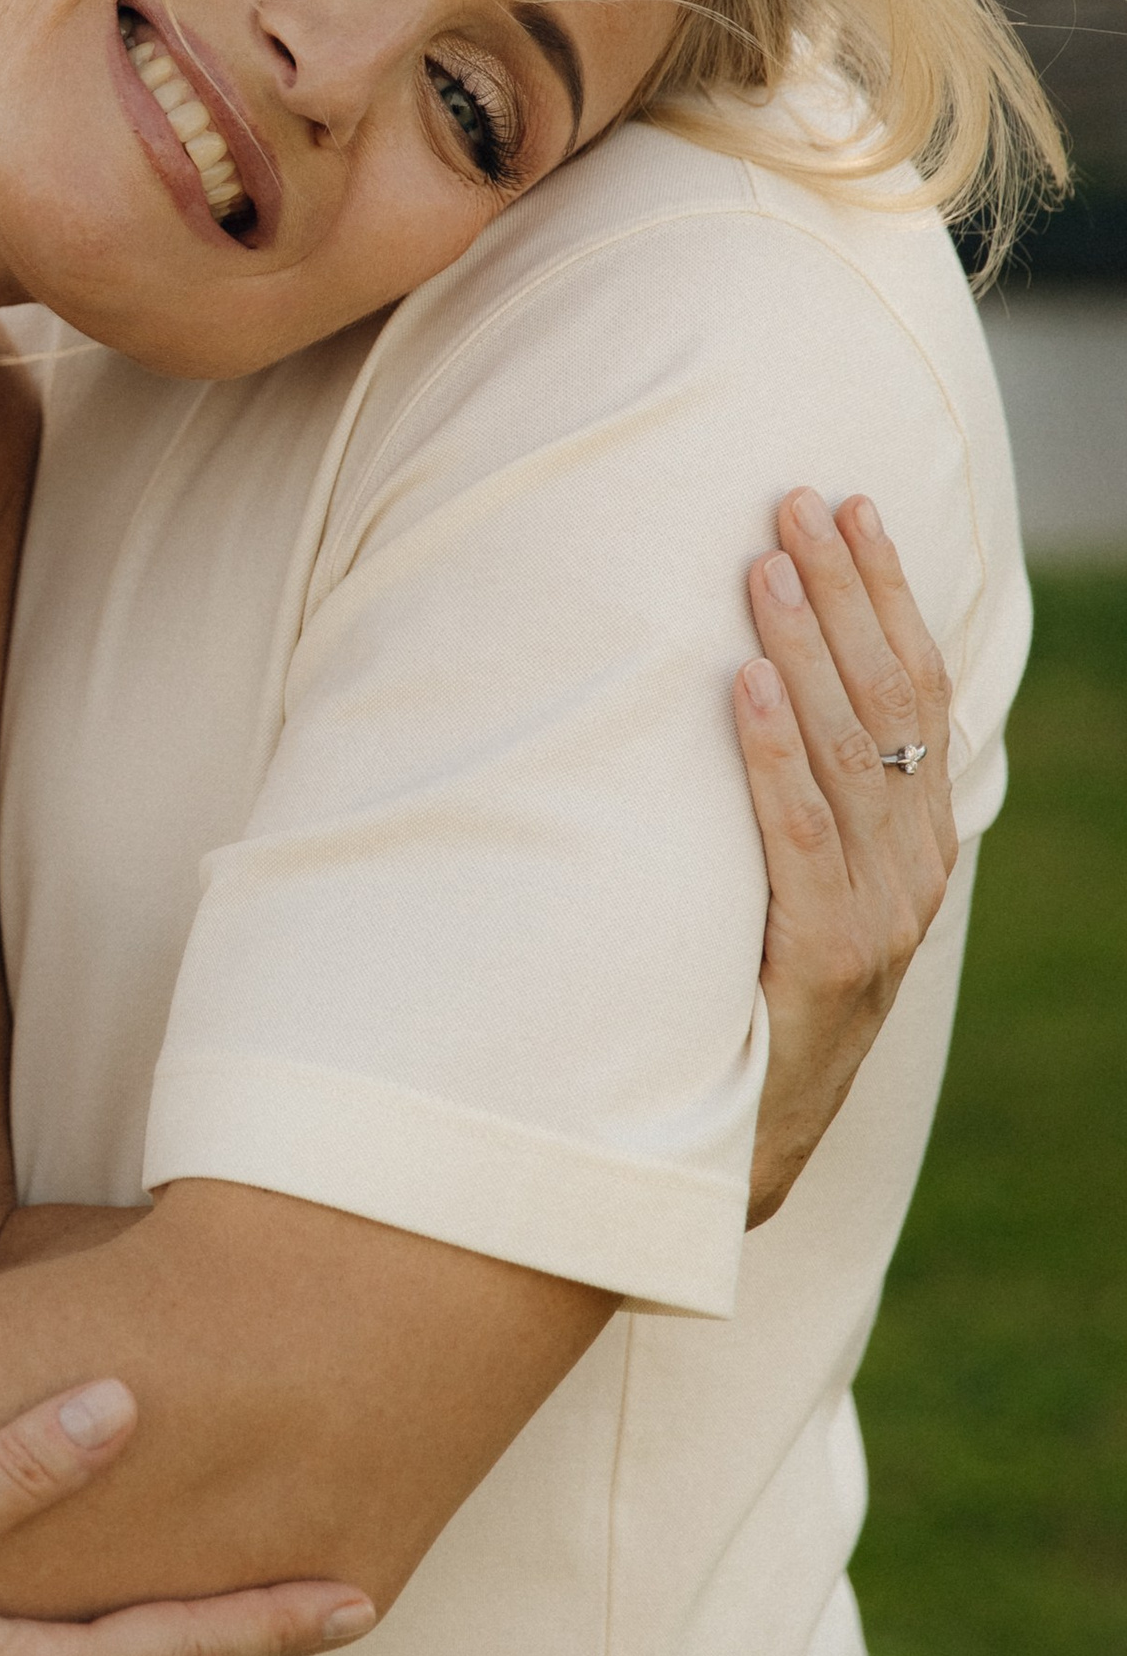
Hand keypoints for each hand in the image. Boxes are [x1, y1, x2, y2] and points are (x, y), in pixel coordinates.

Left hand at [735, 489, 958, 1224]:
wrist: (738, 1154)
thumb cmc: (742, 1003)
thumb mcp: (788, 895)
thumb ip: (792, 806)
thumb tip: (747, 678)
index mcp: (916, 844)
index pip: (918, 689)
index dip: (887, 594)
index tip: (850, 507)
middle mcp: (914, 872)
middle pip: (891, 701)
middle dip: (845, 593)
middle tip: (794, 501)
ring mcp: (880, 920)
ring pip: (855, 754)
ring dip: (809, 647)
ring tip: (765, 563)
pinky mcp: (829, 964)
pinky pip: (802, 837)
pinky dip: (776, 754)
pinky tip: (749, 684)